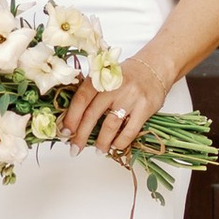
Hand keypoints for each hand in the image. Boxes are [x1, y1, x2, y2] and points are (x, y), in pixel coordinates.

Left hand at [62, 51, 176, 158]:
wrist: (154, 68)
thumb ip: (90, 94)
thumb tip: (72, 121)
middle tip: (75, 148)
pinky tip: (115, 145)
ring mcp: (130, 97)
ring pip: (110, 125)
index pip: (81, 99)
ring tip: (98, 150)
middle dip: (81, 135)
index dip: (71, 117)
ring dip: (102, 142)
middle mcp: (114, 86)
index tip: (65, 132)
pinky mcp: (145, 108)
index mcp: (100, 77)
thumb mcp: (105, 78)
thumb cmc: (125, 76)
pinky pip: (130, 131)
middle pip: (92, 114)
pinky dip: (120, 142)